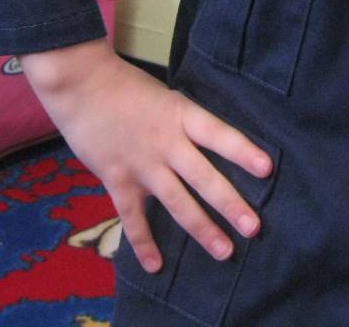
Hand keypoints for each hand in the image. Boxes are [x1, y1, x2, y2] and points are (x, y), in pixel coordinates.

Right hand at [20, 39, 271, 272]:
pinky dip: (143, 242)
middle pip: (203, 177)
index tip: (267, 169)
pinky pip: (133, 217)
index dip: (243, 151)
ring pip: (176, 201)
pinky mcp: (117, 179)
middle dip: (230, 204)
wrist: (80, 84)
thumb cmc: (126, 86)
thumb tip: (212, 146)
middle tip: (254, 227)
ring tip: (225, 251)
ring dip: (202, 228)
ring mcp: (141, 164)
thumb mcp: (166, 97)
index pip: (219, 134)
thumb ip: (186, 123)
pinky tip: (156, 265)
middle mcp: (166, 142)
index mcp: (182, 114)